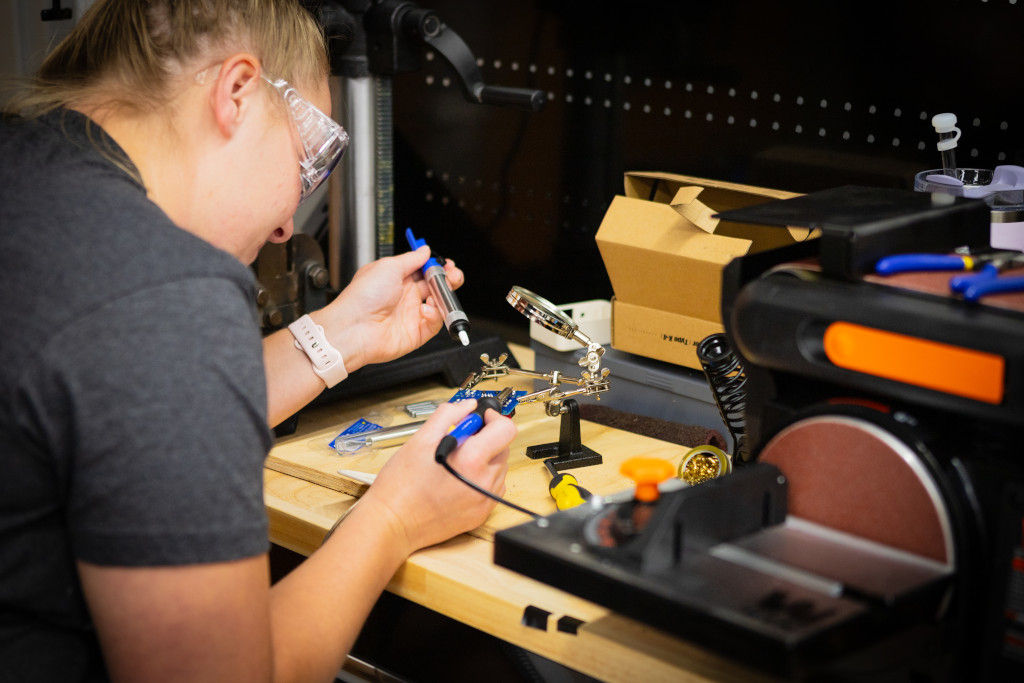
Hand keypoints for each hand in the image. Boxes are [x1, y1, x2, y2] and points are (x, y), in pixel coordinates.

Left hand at [322, 247, 464, 369]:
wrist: (354, 327)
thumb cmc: (363, 296)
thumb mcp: (388, 266)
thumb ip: (411, 259)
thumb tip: (425, 250)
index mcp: (397, 279)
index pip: (424, 270)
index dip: (437, 267)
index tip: (446, 263)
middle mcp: (405, 297)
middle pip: (435, 287)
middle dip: (448, 279)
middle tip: (452, 276)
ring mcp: (411, 315)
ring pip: (439, 304)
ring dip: (444, 296)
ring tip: (441, 291)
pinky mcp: (416, 333)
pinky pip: (434, 324)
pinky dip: (435, 315)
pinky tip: (427, 308)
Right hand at [360, 399, 515, 552]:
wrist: (393, 523)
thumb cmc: (401, 486)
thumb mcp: (421, 439)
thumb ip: (448, 415)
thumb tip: (467, 405)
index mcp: (472, 460)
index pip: (506, 429)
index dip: (493, 418)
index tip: (480, 419)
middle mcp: (484, 482)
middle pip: (503, 447)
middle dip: (485, 439)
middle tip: (459, 441)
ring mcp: (485, 501)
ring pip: (499, 468)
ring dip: (484, 459)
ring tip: (455, 463)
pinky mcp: (481, 514)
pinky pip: (493, 487)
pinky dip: (481, 478)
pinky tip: (458, 479)